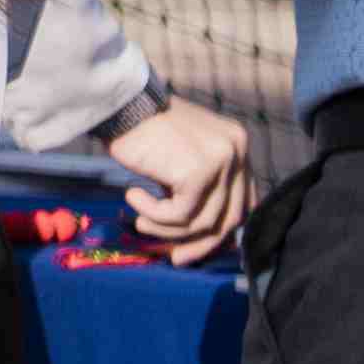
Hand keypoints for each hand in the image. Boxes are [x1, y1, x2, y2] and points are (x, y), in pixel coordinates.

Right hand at [106, 96, 250, 260]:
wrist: (119, 104)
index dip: (223, 230)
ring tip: (140, 221)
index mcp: (237, 144)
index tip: (198, 245)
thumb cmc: (143, 130)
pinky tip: (133, 198)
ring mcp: (222, 160)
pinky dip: (154, 214)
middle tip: (176, 258)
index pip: (244, 201)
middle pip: (230, 217)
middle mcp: (237, 151)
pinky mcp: (199, 172)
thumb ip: (201, 185)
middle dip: (202, 244)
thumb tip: (205, 234)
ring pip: (204, 221)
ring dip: (168, 230)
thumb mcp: (183, 157)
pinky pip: (180, 214)